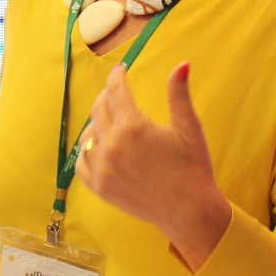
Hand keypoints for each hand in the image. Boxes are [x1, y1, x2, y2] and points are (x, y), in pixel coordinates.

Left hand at [77, 62, 231, 270]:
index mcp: (133, 127)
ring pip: (88, 134)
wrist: (190, 212)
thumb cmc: (193, 168)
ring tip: (112, 120)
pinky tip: (99, 146)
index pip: (116, 91)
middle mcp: (113, 146)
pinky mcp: (100, 188)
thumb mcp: (189, 128)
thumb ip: (179, 94)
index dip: (117, 76)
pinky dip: (88, 151)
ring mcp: (103, 169)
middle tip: (117, 92)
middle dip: (108, 95)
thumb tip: (183, 64)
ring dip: (98, 122)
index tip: (120, 70)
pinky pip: (82, 162)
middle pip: (99, 108)